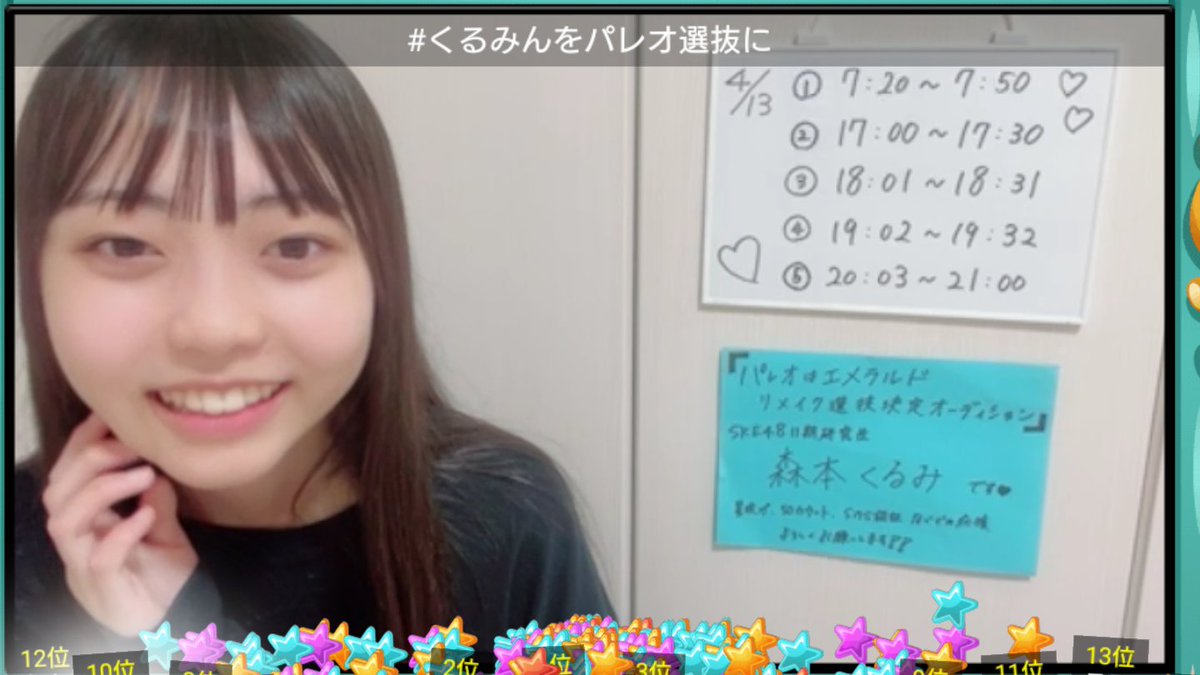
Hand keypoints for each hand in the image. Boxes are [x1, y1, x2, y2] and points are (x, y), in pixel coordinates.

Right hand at [42, 413, 198, 636]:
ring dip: (101, 489)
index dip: (81, 444)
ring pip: (64, 520)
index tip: (107, 418)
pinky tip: (146, 515)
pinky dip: (120, 530)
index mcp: (87, 522)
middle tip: (133, 448)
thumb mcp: (165, 531)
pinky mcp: (102, 588)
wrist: (173, 623)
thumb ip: (158, 501)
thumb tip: (156, 468)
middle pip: (57, 491)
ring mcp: (83, 565)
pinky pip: (99, 556)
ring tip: (143, 474)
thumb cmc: (162, 579)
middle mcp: (77, 541)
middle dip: (91, 460)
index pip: (68, 475)